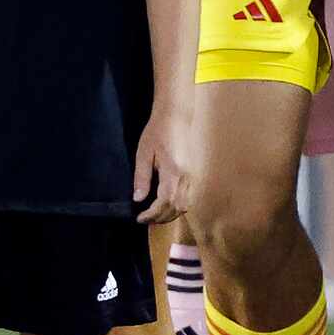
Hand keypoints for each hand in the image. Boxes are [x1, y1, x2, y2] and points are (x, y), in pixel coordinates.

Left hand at [131, 103, 195, 224]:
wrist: (177, 116)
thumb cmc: (158, 132)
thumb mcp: (144, 153)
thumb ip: (142, 177)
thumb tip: (138, 199)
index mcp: (173, 172)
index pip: (164, 202)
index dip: (152, 214)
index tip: (140, 218)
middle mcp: (186, 177)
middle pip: (177, 208)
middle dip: (161, 217)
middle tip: (145, 218)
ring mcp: (193, 176)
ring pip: (185, 205)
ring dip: (170, 214)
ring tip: (155, 214)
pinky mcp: (194, 174)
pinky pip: (189, 197)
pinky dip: (178, 206)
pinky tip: (167, 205)